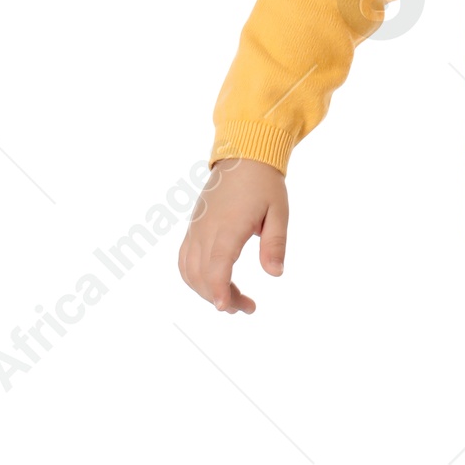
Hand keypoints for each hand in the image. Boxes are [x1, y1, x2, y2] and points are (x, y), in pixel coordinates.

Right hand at [178, 156, 287, 314]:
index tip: (226, 308)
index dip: (219, 290)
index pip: (217, 266)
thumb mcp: (279, 212)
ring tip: (232, 298)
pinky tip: (213, 283)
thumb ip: (275, 244)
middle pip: (203, 276)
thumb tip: (275, 273)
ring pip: (189, 270)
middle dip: (221, 298)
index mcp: (228, 227)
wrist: (242, 157)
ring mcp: (196, 230)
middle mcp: (206, 230)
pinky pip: (184, 258)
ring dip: (206, 290)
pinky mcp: (194, 228)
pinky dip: (193, 277)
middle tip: (247, 307)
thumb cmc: (263, 184)